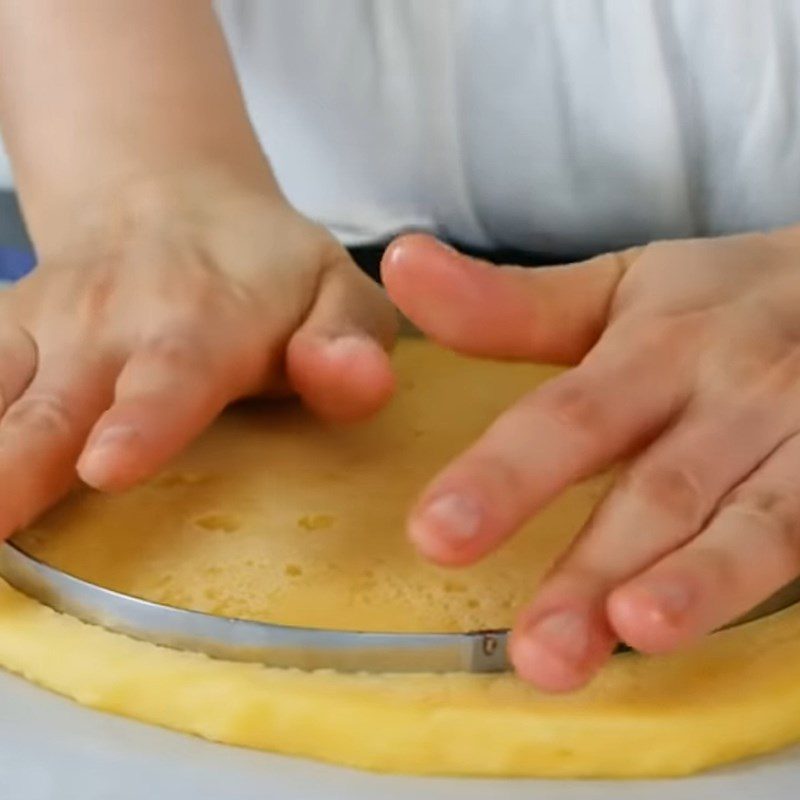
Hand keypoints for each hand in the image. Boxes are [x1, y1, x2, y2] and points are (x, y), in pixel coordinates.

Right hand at [0, 174, 396, 537]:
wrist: (171, 200)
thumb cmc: (268, 272)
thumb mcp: (337, 294)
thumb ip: (348, 345)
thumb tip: (351, 381)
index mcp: (200, 322)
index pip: (171, 376)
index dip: (140, 420)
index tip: (107, 464)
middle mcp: (105, 324)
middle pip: (49, 404)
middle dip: (9, 463)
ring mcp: (38, 329)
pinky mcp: (0, 336)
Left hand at [383, 228, 799, 691]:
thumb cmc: (717, 303)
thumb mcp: (619, 289)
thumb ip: (509, 302)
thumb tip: (399, 263)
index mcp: (658, 347)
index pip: (569, 417)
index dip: (504, 477)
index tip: (435, 534)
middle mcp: (732, 395)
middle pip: (657, 487)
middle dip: (595, 568)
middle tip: (535, 650)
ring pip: (754, 523)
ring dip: (699, 586)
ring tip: (637, 634)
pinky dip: (766, 587)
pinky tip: (718, 629)